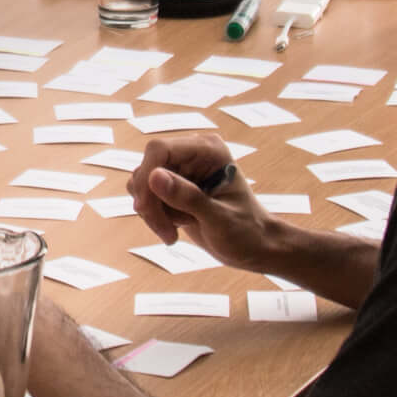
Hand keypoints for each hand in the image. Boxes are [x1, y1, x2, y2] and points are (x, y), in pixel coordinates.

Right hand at [130, 130, 284, 272]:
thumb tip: (154, 176)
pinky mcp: (173, 187)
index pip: (159, 149)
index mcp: (208, 150)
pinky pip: (146, 195)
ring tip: (174, 231)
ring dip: (152, 212)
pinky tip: (174, 229)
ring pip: (142, 183)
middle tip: (167, 231)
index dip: (146, 177)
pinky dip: (154, 216)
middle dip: (150, 202)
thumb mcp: (219, 219)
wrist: (254, 247)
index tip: (145, 209)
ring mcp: (181, 170)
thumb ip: (188, 197)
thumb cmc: (247, 232)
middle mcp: (192, 154)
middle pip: (146, 167)